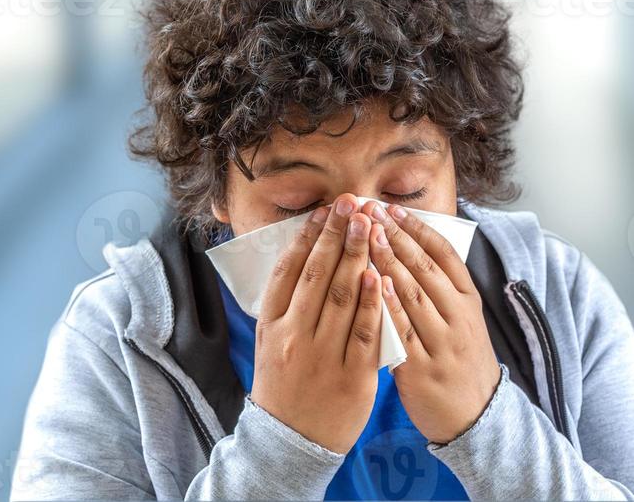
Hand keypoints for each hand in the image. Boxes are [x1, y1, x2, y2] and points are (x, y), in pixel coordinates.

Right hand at [250, 193, 382, 454]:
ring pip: (341, 296)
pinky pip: (365, 331)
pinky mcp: (352, 376)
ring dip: (356, 255)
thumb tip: (306, 251)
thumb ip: (286, 300)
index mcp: (271, 325)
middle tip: (352, 203)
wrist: (291, 442)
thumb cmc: (284, 382)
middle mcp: (294, 336)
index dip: (307, 236)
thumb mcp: (269, 339)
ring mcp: (323, 356)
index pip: (288, 270)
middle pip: (317, 275)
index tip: (324, 209)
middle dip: (336, 234)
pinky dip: (371, 300)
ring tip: (367, 224)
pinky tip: (377, 273)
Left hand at [360, 200, 500, 445]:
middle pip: (425, 268)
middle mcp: (459, 317)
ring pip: (413, 294)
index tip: (392, 208)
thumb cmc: (459, 358)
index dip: (417, 228)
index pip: (444, 254)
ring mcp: (442, 343)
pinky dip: (387, 306)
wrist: (476, 418)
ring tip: (364, 235)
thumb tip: (407, 241)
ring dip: (387, 261)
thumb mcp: (461, 317)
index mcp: (468, 300)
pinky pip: (402, 332)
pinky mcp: (422, 369)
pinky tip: (371, 284)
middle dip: (395, 236)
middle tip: (369, 211)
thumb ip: (439, 285)